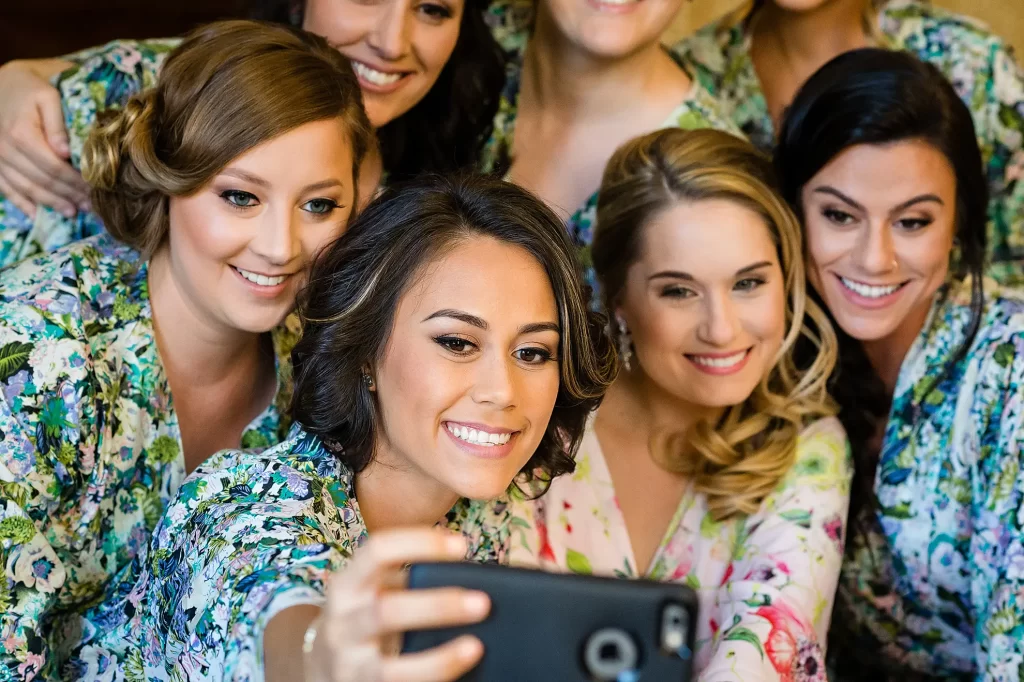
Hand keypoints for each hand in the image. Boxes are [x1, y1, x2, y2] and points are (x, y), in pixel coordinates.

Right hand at [0, 59, 89, 218]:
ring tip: (72, 212)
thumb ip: (57, 125)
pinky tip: (37, 215)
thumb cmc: (32, 89)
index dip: (74, 182)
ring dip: (50, 203)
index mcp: (22, 134)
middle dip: (67, 196)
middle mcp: (6, 149)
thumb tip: (67, 153)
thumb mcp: (48, 98)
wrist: (3, 84)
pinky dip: (22, 203)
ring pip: (25, 188)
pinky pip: (6, 188)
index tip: (93, 191)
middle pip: (41, 181)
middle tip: (89, 206)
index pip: (53, 167)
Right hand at [307, 528, 489, 681]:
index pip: (378, 551)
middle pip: (387, 611)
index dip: (420, 544)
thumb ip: (411, 581)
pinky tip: (460, 669)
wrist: (323, 665)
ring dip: (439, 659)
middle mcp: (342, 623)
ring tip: (475, 647)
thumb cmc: (365, 616)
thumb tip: (473, 577)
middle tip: (483, 603)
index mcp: (348, 585)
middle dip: (437, 606)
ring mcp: (348, 664)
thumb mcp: (375, 591)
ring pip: (390, 668)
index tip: (462, 546)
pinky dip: (432, 678)